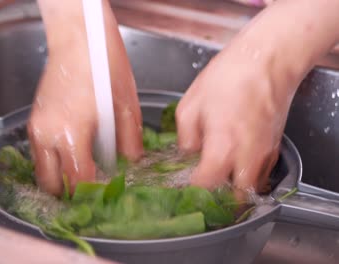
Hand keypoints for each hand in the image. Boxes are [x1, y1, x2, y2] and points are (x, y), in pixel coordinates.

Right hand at [28, 1, 142, 195]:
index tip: (104, 195)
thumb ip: (129, 141)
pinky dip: (52, 161)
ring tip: (82, 173)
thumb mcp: (125, 106)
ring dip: (59, 177)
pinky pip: (39, 153)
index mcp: (71, 133)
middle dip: (69, 192)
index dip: (91, 192)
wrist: (78, 39)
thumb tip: (131, 163)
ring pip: (41, 170)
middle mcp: (47, 134)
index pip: (78, 180)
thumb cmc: (103, 66)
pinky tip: (72, 153)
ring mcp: (36, 127)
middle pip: (51, 183)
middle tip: (89, 190)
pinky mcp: (34, 120)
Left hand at [176, 46, 290, 193]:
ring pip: (249, 189)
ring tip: (216, 173)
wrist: (267, 59)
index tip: (181, 185)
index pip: (204, 187)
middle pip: (233, 198)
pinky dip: (245, 175)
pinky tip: (232, 160)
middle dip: (216, 196)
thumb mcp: (190, 105)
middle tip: (200, 185)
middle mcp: (248, 158)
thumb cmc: (229, 77)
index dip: (190, 190)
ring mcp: (265, 155)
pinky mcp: (275, 148)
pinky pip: (260, 174)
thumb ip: (186, 139)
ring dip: (232, 187)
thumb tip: (187, 154)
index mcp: (223, 148)